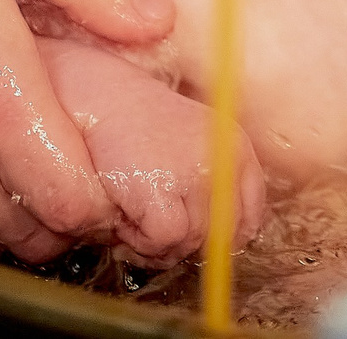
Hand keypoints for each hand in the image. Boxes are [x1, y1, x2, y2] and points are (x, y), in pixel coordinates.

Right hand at [39, 37, 268, 262]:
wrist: (97, 100)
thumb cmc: (136, 127)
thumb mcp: (189, 148)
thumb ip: (208, 186)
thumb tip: (216, 245)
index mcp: (234, 147)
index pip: (248, 217)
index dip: (223, 239)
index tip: (198, 242)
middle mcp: (222, 160)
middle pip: (220, 237)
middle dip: (184, 242)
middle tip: (150, 226)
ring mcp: (195, 175)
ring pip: (189, 243)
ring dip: (157, 241)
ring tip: (133, 211)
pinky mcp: (163, 191)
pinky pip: (163, 240)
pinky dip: (141, 239)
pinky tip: (125, 213)